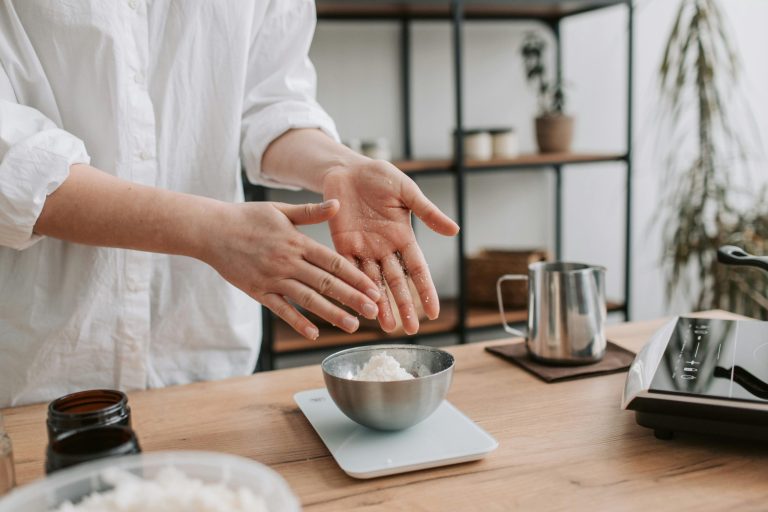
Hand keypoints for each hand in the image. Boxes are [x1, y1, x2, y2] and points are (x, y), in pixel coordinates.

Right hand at [201, 200, 380, 339]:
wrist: (210, 230)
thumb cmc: (247, 217)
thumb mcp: (281, 209)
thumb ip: (311, 212)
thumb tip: (338, 205)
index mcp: (297, 242)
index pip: (334, 262)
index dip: (356, 276)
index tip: (374, 288)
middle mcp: (288, 262)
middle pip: (326, 282)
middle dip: (353, 298)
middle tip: (374, 311)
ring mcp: (273, 278)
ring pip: (308, 299)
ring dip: (332, 313)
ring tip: (352, 325)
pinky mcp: (258, 291)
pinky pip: (281, 309)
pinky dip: (297, 321)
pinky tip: (314, 333)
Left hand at [322, 160, 459, 334]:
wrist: (348, 168)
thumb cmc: (380, 177)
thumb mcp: (407, 191)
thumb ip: (427, 211)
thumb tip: (454, 231)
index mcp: (402, 236)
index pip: (417, 269)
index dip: (425, 290)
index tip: (435, 312)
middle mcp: (384, 247)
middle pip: (396, 282)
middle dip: (404, 305)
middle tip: (411, 330)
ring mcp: (363, 248)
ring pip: (372, 282)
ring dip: (379, 304)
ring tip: (386, 327)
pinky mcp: (341, 244)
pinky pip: (347, 269)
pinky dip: (352, 286)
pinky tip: (358, 305)